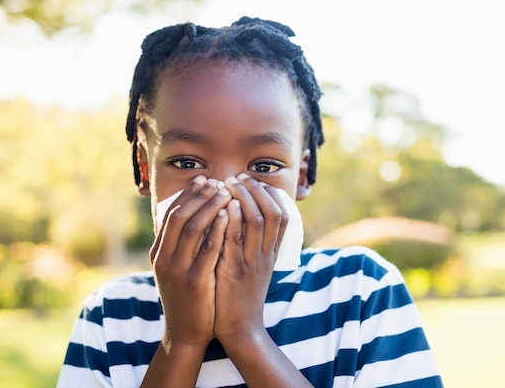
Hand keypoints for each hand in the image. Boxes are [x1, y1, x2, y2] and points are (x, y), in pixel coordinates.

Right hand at [150, 176, 231, 348]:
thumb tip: (192, 215)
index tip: (203, 180)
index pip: (170, 214)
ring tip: (225, 191)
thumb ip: (179, 245)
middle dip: (198, 195)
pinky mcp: (195, 281)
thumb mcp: (175, 269)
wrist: (185, 333)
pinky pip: (207, 249)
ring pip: (191, 228)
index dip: (187, 194)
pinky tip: (229, 214)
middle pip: (179, 216)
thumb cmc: (186, 297)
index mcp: (158, 253)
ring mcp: (177, 270)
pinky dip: (217, 228)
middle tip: (216, 181)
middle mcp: (164, 259)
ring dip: (209, 206)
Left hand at [214, 174, 288, 342]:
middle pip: (272, 212)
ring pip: (257, 220)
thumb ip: (252, 245)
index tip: (253, 181)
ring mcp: (253, 261)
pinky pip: (236, 239)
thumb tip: (242, 219)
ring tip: (228, 184)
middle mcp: (266, 254)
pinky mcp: (235, 270)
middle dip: (256, 190)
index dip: (269, 194)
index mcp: (272, 253)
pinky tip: (222, 205)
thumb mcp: (254, 268)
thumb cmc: (242, 297)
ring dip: (243, 198)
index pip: (282, 214)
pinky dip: (231, 219)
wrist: (240, 329)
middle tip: (238, 177)